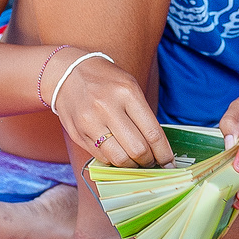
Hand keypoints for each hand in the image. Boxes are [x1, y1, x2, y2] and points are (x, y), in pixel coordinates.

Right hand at [47, 52, 173, 167]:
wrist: (68, 73)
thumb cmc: (106, 81)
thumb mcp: (130, 87)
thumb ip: (144, 115)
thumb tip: (158, 149)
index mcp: (127, 93)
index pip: (152, 133)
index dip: (164, 153)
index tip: (169, 163)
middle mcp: (107, 107)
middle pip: (137, 150)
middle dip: (149, 161)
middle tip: (152, 162)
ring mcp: (90, 122)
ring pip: (119, 159)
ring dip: (132, 165)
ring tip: (135, 161)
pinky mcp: (78, 134)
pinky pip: (102, 157)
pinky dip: (114, 160)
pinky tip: (118, 153)